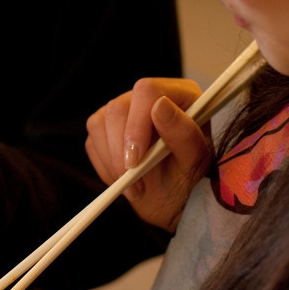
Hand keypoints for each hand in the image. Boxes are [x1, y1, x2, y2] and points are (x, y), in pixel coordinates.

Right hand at [85, 77, 212, 230]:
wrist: (174, 198)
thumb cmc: (191, 177)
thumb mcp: (196, 162)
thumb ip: (184, 133)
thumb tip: (160, 106)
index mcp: (179, 95)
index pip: (147, 91)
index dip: (136, 123)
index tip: (136, 159)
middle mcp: (149, 98)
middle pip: (117, 108)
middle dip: (120, 149)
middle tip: (133, 181)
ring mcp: (125, 110)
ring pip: (99, 124)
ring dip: (113, 162)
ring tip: (135, 186)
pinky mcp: (105, 127)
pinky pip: (92, 141)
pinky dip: (105, 166)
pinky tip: (124, 179)